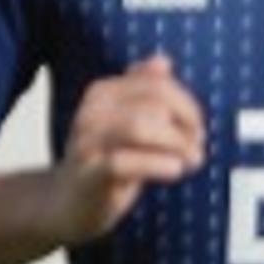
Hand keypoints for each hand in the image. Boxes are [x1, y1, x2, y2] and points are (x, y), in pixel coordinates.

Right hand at [54, 52, 205, 240]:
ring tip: (190, 161)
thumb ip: (143, 91)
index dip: (187, 106)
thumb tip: (162, 61)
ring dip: (177, 145)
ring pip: (141, 127)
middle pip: (155, 103)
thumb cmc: (104, 161)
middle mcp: (91, 112)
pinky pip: (125, 162)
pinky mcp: (89, 174)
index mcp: (101, 93)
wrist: (66, 203)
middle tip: (197, 148)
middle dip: (187, 125)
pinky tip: (174, 170)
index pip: (157, 84)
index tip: (197, 130)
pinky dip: (158, 165)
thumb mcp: (125, 121)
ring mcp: (87, 143)